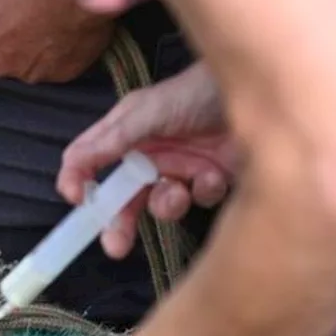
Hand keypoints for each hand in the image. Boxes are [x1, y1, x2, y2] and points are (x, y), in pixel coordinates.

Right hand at [58, 61, 239, 258]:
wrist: (262, 91)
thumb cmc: (199, 90)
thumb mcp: (150, 111)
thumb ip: (113, 139)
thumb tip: (73, 163)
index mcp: (125, 134)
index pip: (89, 161)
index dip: (79, 181)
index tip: (78, 201)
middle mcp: (149, 154)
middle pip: (123, 196)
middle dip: (118, 222)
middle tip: (115, 246)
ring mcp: (179, 168)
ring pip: (160, 203)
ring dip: (167, 203)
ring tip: (178, 193)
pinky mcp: (210, 178)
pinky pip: (198, 199)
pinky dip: (203, 190)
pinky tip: (213, 174)